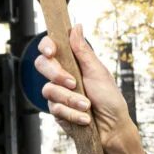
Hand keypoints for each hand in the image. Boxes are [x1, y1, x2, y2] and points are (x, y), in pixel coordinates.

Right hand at [34, 27, 145, 153]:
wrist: (112, 128)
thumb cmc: (109, 98)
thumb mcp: (98, 72)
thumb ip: (83, 51)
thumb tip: (76, 26)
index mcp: (72, 63)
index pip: (50, 48)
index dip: (46, 46)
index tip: (52, 52)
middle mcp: (61, 76)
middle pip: (41, 65)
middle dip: (56, 74)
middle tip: (73, 83)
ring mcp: (57, 94)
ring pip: (48, 90)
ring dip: (71, 99)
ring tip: (88, 106)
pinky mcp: (56, 111)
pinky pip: (55, 108)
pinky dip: (73, 113)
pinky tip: (85, 117)